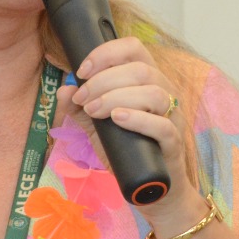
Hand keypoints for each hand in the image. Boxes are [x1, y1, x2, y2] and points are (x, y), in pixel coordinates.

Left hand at [60, 37, 204, 223]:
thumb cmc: (128, 151)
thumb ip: (81, 109)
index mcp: (147, 81)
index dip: (106, 53)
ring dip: (116, 97)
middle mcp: (165, 93)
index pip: (133, 48)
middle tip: (82, 100)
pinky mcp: (174, 143)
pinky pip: (163, 125)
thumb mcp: (98, 127)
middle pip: (140, 69)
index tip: (81, 71)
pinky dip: (138, 119)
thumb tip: (64, 90)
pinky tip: (117, 118)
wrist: (151, 190)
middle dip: (103, 81)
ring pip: (153, 93)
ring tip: (94, 111)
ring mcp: (173, 118)